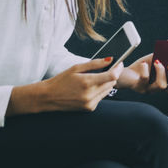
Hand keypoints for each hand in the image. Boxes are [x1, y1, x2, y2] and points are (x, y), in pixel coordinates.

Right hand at [8, 58, 123, 114]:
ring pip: (107, 90)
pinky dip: (99, 92)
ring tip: (93, 79)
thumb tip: (110, 59)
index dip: (118, 68)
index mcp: (87, 82)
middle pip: (111, 83)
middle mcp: (90, 94)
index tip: (120, 63)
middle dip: (111, 75)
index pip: (112, 76)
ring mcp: (90, 103)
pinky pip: (101, 98)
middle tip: (106, 69)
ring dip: (105, 84)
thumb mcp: (76, 68)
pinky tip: (88, 89)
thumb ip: (95, 63)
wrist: (48, 97)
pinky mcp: (89, 108)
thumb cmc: (61, 80)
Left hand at [118, 35, 167, 94]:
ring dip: (161, 71)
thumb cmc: (142, 66)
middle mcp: (159, 89)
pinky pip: (145, 79)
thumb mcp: (156, 56)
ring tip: (156, 61)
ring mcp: (149, 89)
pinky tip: (143, 63)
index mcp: (166, 84)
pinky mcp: (138, 86)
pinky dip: (145, 69)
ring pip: (161, 85)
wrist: (124, 72)